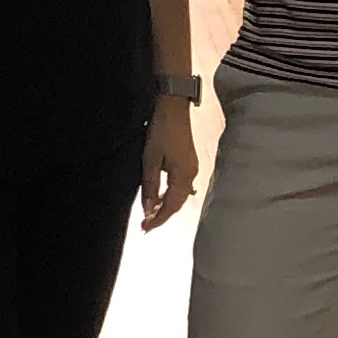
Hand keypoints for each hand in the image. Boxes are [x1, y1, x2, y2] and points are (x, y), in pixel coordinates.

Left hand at [139, 98, 201, 229]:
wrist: (174, 108)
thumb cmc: (162, 130)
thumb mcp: (150, 159)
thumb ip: (150, 186)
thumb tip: (148, 209)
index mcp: (183, 176)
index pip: (171, 206)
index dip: (158, 220)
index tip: (145, 229)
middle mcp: (191, 175)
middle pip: (177, 203)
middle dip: (161, 216)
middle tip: (145, 224)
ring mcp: (192, 168)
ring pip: (180, 196)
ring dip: (166, 206)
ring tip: (151, 213)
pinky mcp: (189, 163)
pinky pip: (181, 186)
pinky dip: (171, 195)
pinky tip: (162, 197)